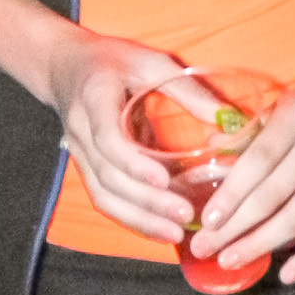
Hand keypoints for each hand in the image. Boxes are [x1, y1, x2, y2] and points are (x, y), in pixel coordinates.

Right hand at [42, 28, 209, 243]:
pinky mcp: (88, 169)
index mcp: (94, 99)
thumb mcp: (150, 61)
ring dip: (139, 219)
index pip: (107, 139)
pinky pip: (106, 200)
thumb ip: (186, 89)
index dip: (133, 163)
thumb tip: (228, 118)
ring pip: (104, 196)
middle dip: (146, 201)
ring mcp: (80, 155)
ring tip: (175, 233)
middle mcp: (81, 133)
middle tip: (184, 214)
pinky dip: (131, 219)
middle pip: (109, 177)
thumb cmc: (113, 61)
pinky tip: (160, 230)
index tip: (163, 179)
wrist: (67, 67)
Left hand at [193, 49, 294, 283]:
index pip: (259, 160)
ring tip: (230, 260)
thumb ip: (257, 126)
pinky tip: (288, 274)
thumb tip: (213, 149)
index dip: (232, 193)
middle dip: (234, 227)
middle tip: (203, 248)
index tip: (207, 218)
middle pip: (272, 195)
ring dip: (261, 244)